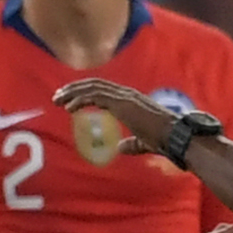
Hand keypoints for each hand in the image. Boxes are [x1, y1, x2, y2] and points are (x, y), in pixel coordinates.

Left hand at [51, 77, 173, 156]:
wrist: (175, 136)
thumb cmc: (163, 139)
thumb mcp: (143, 141)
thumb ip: (131, 144)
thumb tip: (120, 148)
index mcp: (131, 99)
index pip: (103, 89)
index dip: (84, 91)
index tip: (68, 99)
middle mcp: (127, 94)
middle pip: (95, 84)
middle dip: (74, 88)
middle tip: (57, 96)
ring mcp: (125, 97)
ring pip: (93, 87)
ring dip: (73, 92)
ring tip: (58, 100)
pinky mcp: (123, 104)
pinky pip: (96, 97)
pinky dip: (80, 100)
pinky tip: (69, 108)